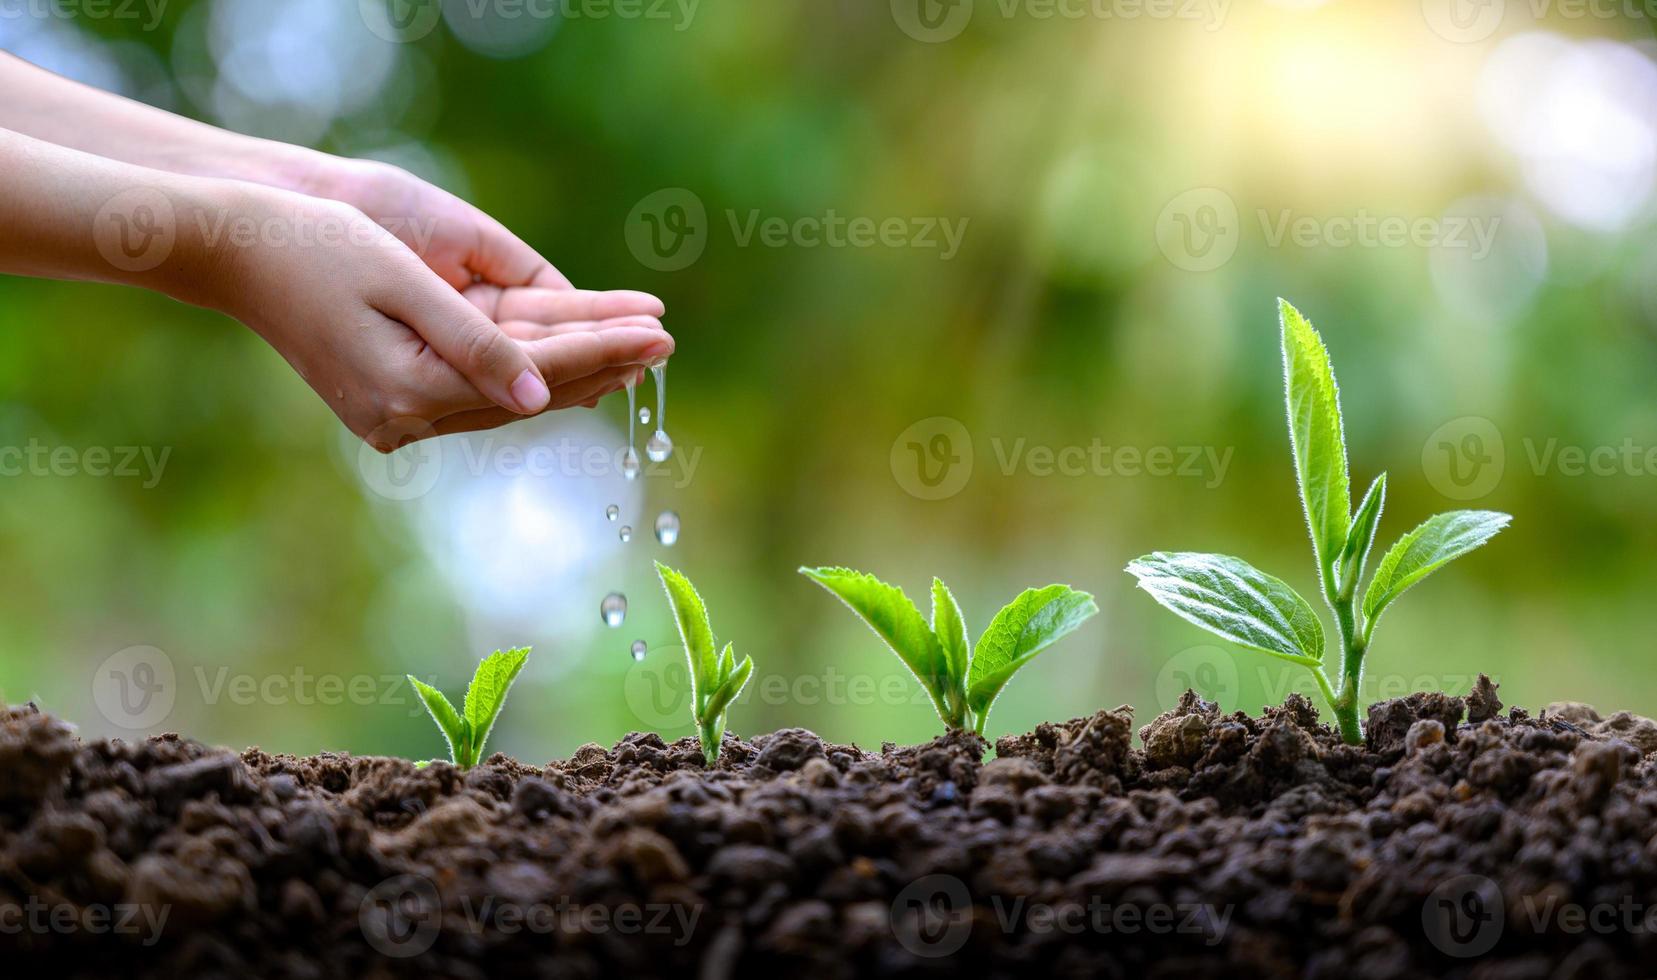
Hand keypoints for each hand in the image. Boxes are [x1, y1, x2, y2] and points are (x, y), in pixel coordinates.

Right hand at [199, 184, 672, 446]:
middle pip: (527, 397)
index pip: (533, 375)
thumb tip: (540, 397)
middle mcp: (404, 418)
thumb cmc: (314, 248)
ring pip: (506, 401)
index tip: (661, 334)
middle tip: (666, 344)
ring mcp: (394, 419)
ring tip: (634, 355)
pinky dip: (527, 378)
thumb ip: (474, 344)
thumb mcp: (400, 285)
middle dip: (600, 367)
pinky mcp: (388, 406)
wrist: (233, 252)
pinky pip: (477, 395)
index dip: (603, 352)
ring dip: (571, 377)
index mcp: (410, 390)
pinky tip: (567, 368)